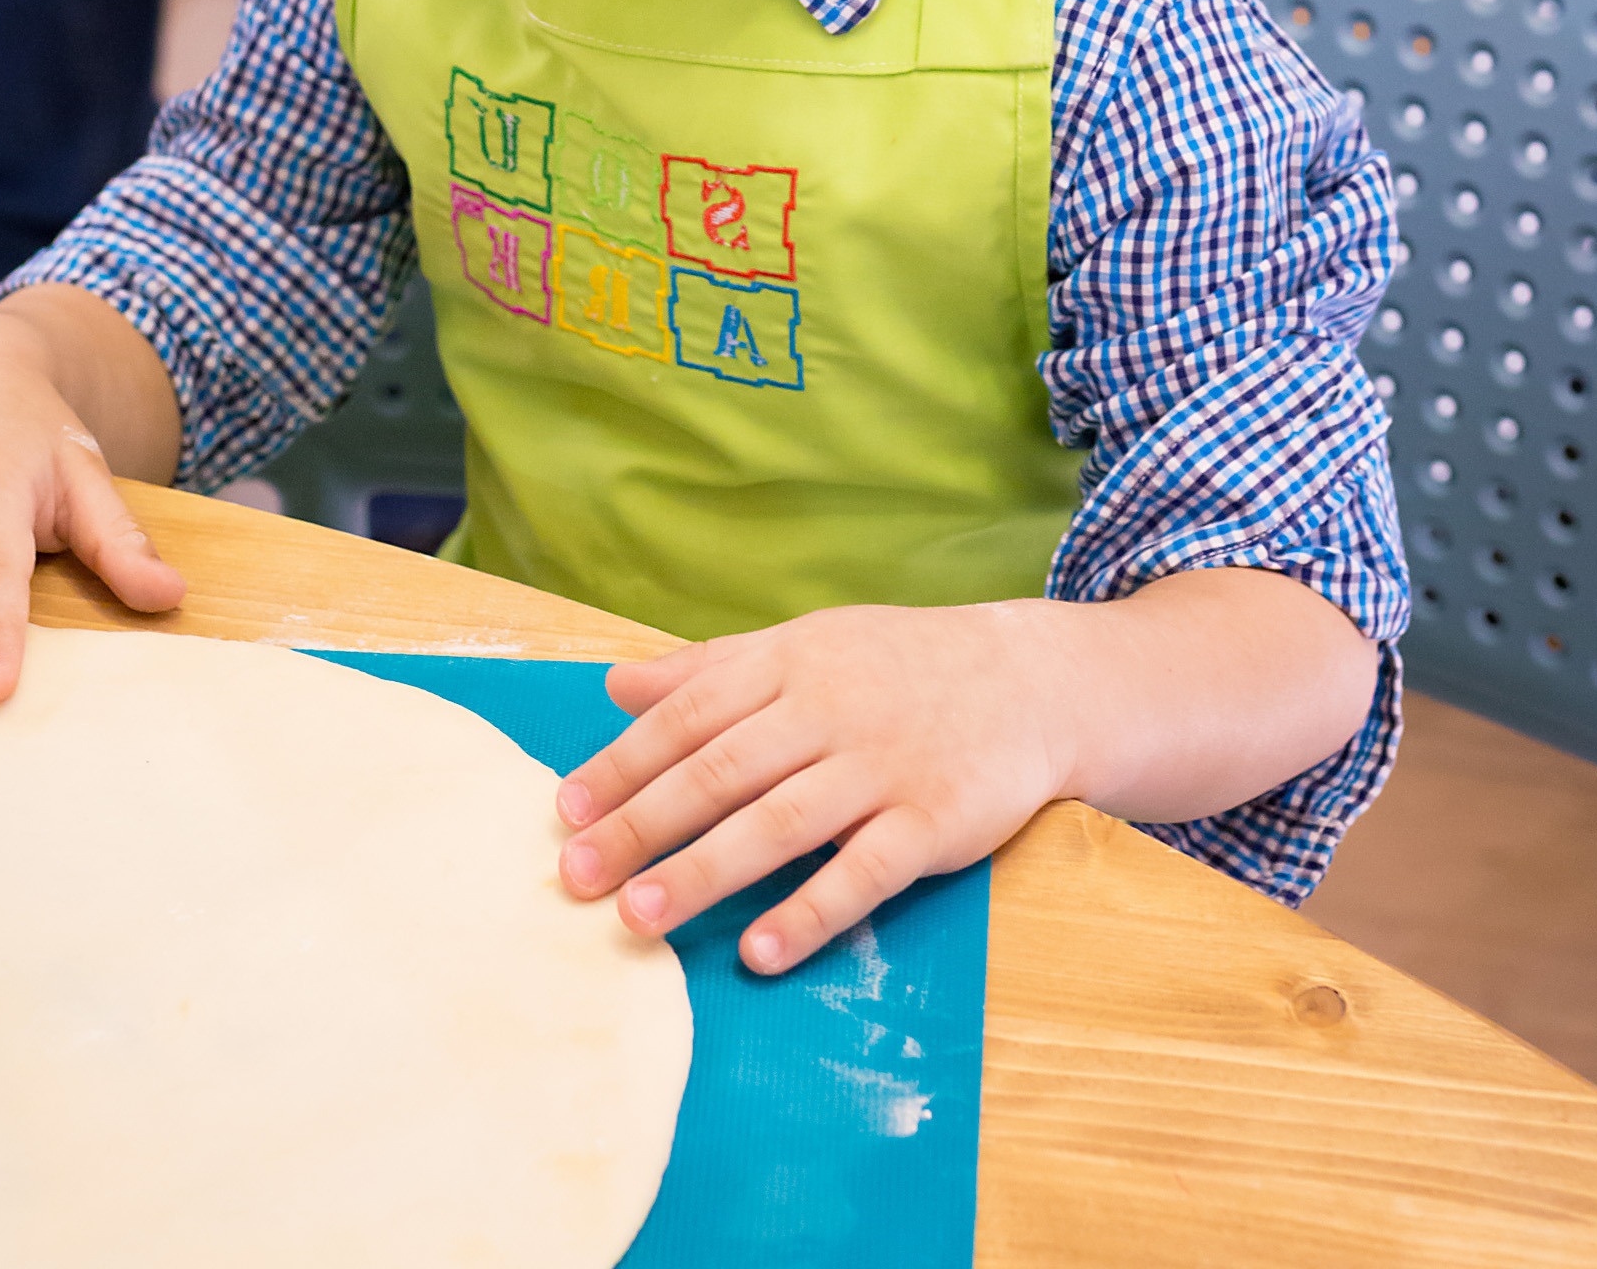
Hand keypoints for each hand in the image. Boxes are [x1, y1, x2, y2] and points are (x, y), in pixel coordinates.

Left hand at [553, 602, 1073, 975]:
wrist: (1031, 680)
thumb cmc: (898, 667)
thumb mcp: (804, 645)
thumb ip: (709, 669)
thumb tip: (614, 685)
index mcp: (789, 663)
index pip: (688, 715)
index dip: (624, 764)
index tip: (565, 812)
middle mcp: (828, 711)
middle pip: (720, 771)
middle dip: (641, 825)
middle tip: (576, 877)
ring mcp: (882, 767)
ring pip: (779, 823)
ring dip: (705, 872)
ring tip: (640, 917)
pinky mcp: (933, 822)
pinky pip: (864, 872)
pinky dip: (810, 912)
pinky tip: (761, 951)